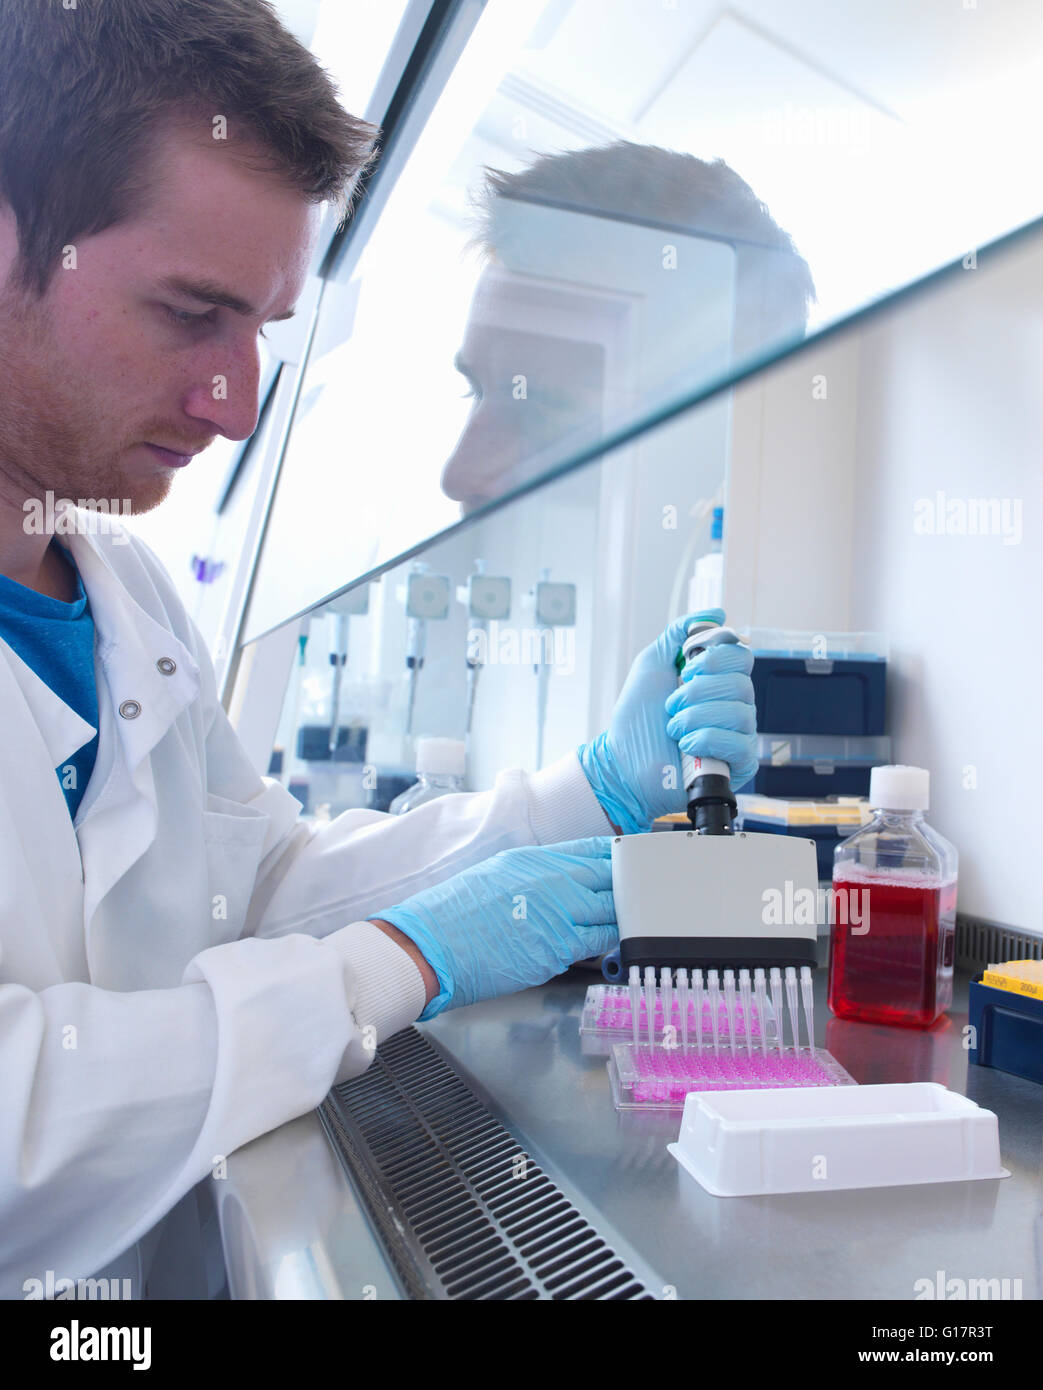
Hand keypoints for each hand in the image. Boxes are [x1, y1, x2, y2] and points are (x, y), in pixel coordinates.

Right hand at [373, 838, 615, 1018]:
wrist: (432, 945)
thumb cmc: (456, 913)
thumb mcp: (499, 872)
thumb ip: (538, 873)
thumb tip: (567, 880)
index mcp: (537, 858)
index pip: (596, 848)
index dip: (620, 854)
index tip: (635, 859)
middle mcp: (553, 881)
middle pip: (612, 877)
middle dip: (631, 885)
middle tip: (643, 891)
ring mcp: (559, 915)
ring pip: (613, 910)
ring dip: (625, 915)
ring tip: (633, 918)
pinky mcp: (558, 950)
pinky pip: (599, 943)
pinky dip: (611, 942)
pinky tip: (614, 943)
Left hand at [577, 609, 757, 832]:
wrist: (622, 762)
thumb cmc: (637, 718)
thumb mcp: (653, 664)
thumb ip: (678, 633)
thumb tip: (717, 613)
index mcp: (719, 681)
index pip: (741, 656)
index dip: (713, 659)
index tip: (685, 670)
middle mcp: (734, 705)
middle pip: (742, 683)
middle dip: (697, 692)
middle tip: (671, 704)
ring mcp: (739, 735)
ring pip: (739, 712)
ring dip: (695, 717)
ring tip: (673, 728)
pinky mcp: (738, 764)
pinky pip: (738, 743)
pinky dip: (706, 739)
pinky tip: (686, 746)